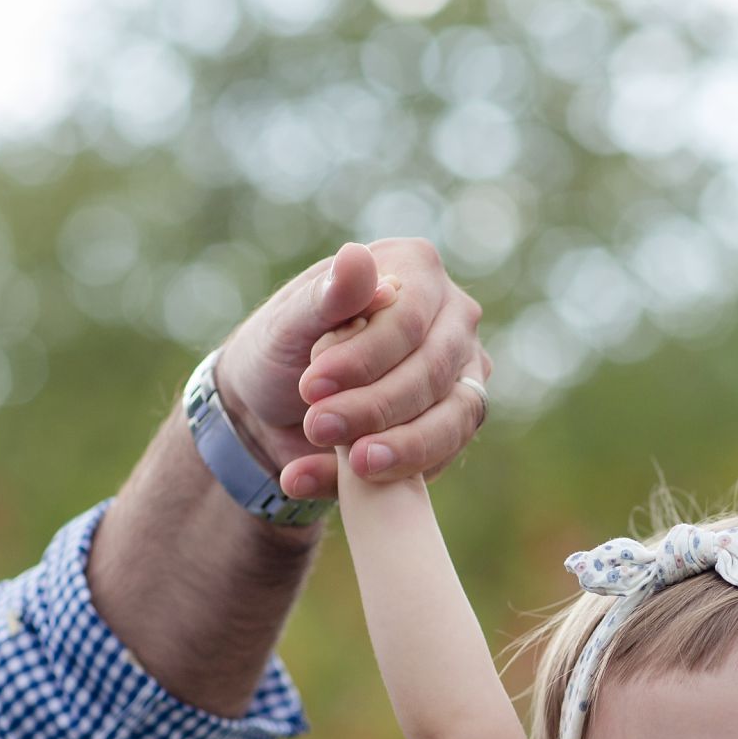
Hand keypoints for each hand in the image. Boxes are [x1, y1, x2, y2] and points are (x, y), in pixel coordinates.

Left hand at [214, 239, 489, 499]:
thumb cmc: (281, 350)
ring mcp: (464, 375)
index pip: (408, 318)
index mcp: (416, 272)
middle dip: (376, 407)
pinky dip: (391, 477)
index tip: (312, 384)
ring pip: (453, 419)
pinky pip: (442, 458)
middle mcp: (453, 320)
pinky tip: (330, 481)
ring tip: (347, 467)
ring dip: (400, 448)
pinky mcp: (455, 428)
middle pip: (433, 371)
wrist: (273, 411)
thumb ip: (326, 297)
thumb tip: (356, 258)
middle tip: (318, 428)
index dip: (365, 356)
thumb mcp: (287, 323)